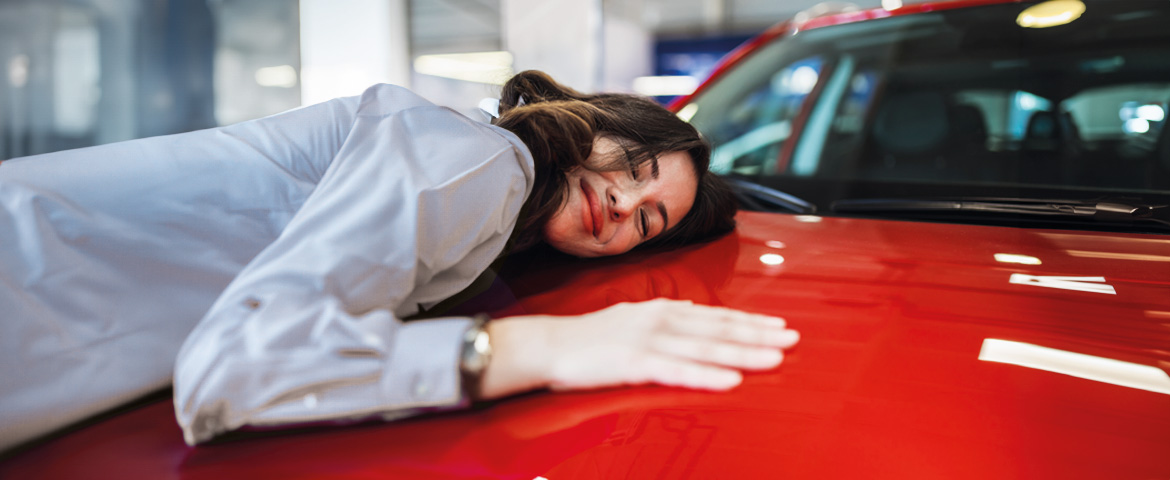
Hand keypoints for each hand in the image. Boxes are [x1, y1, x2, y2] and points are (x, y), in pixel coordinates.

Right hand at [478, 299, 798, 399]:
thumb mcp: (631, 320)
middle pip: (719, 330)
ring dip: (744, 354)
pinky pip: (678, 371)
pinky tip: (730, 381)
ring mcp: (648, 341)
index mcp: (661, 311)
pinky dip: (707, 375)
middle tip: (793, 340)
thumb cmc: (587, 338)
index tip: (779, 326)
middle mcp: (660, 320)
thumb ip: (662, 320)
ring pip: (706, 349)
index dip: (750, 321)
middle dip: (759, 336)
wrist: (547, 345)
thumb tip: (690, 317)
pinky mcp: (634, 364)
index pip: (715, 316)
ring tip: (775, 360)